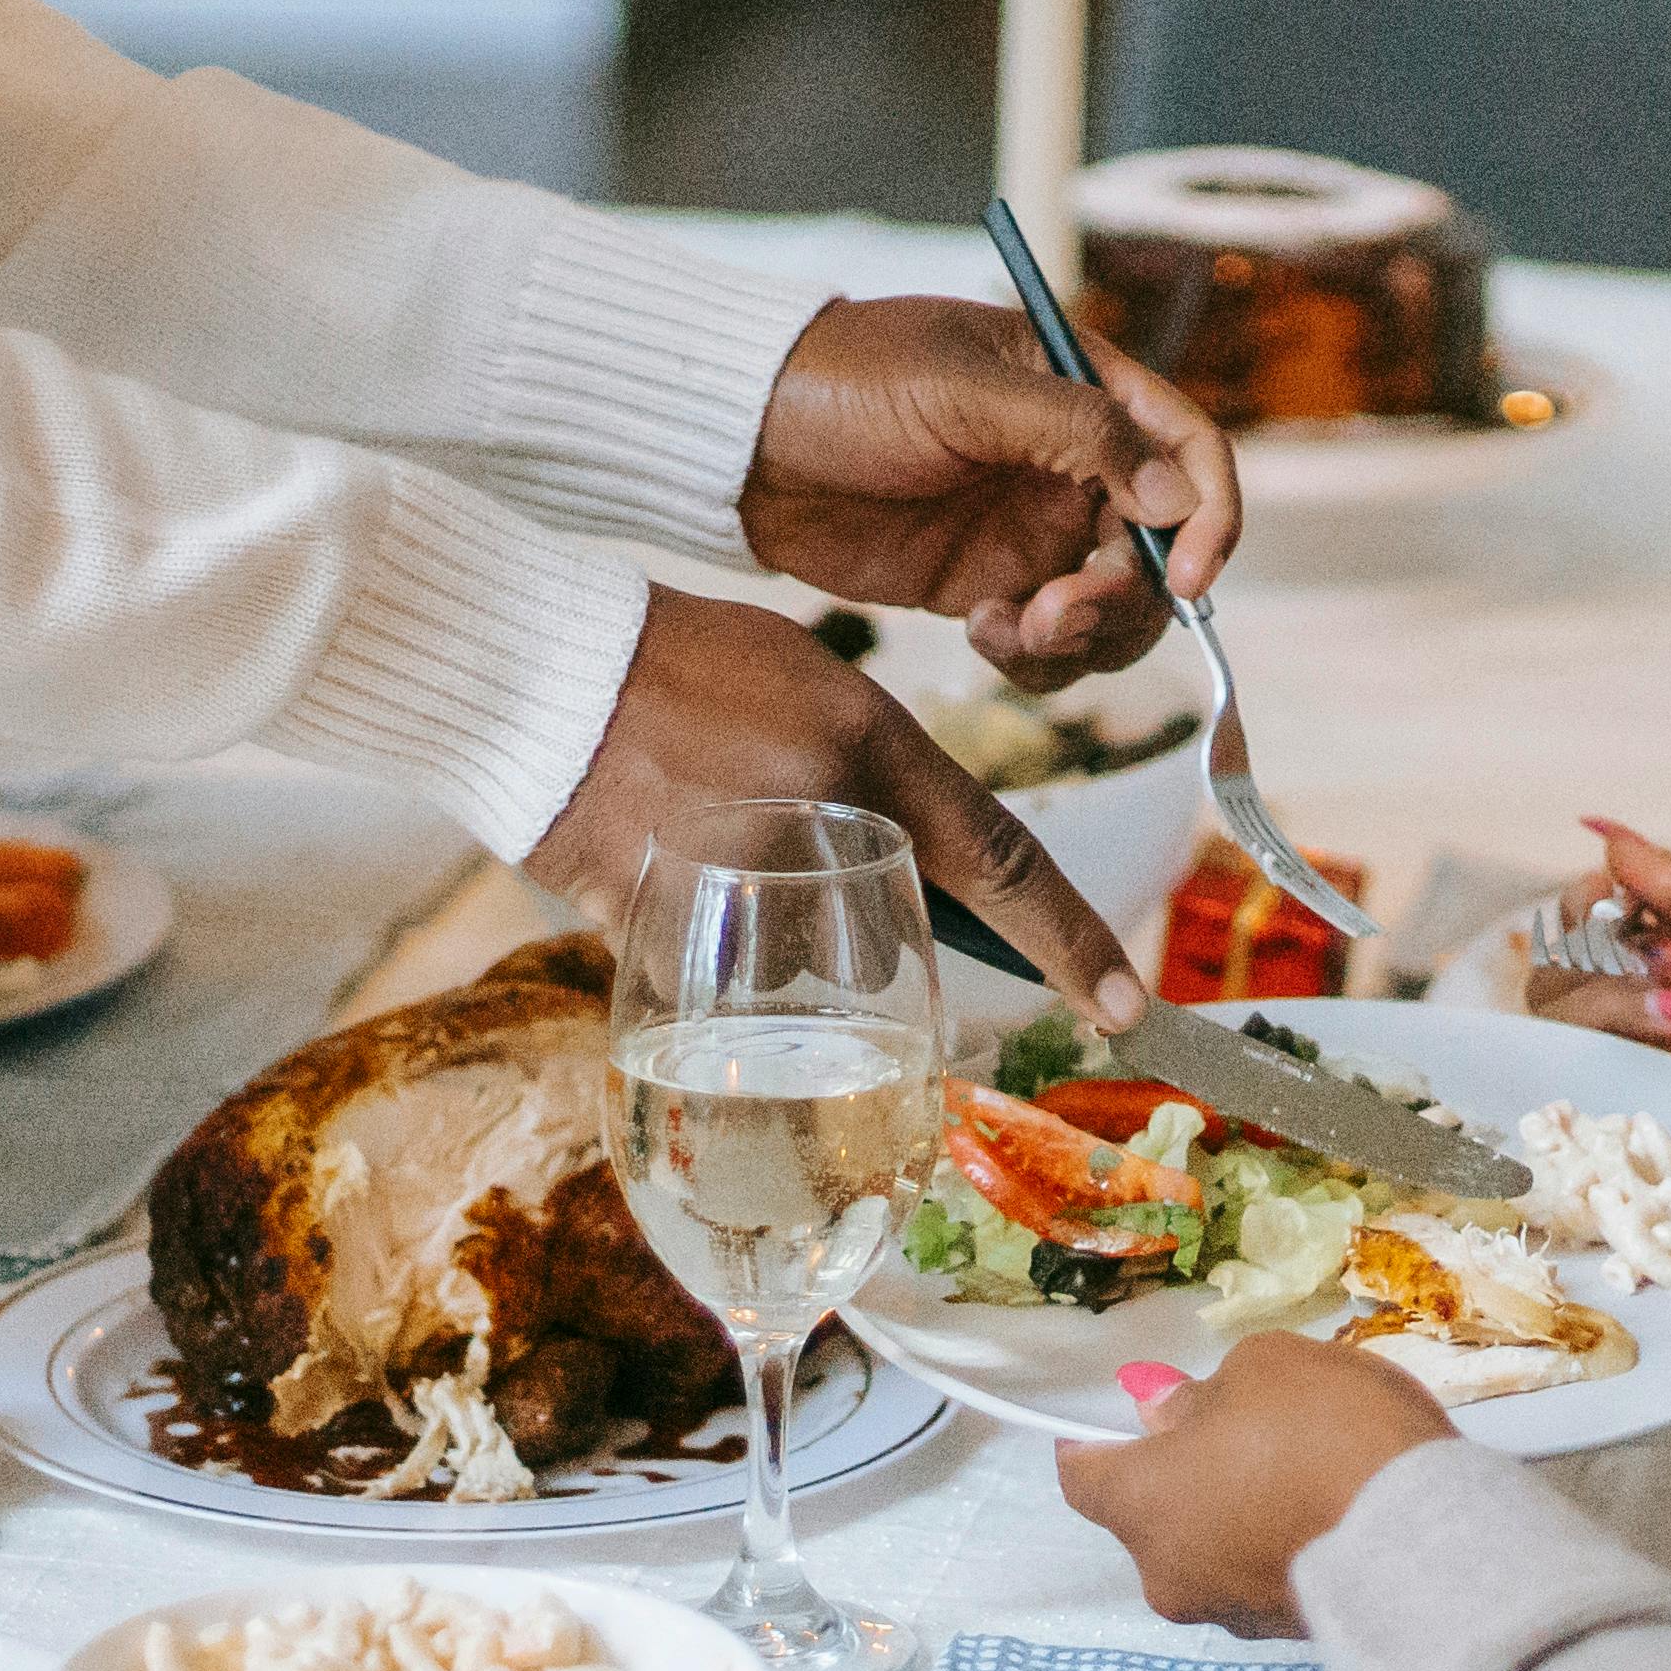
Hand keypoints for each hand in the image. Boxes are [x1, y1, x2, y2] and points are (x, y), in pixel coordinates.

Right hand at [532, 586, 1145, 1022]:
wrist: (539, 674)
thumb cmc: (682, 663)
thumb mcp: (814, 690)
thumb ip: (875, 779)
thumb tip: (908, 872)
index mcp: (869, 756)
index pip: (1002, 867)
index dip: (1073, 944)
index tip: (1131, 1006)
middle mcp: (821, 830)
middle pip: (885, 939)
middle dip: (845, 913)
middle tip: (770, 837)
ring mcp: (741, 895)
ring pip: (803, 968)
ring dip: (773, 931)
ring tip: (705, 839)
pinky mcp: (666, 944)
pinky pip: (722, 980)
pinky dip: (703, 939)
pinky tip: (662, 864)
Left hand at [742, 295, 1243, 684]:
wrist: (745, 442)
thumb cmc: (848, 381)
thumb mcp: (966, 389)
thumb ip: (1078, 434)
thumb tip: (1176, 496)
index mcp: (1087, 389)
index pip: (1189, 451)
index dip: (1210, 517)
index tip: (1186, 577)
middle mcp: (1075, 465)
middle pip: (1160, 551)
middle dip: (1124, 596)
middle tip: (1058, 611)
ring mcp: (1033, 531)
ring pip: (1112, 610)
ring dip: (1083, 635)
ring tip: (1011, 628)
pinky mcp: (989, 585)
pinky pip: (1048, 643)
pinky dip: (1033, 656)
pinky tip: (979, 630)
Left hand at [1055, 1334, 1455, 1638]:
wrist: (1429, 1539)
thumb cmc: (1326, 1434)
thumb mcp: (1264, 1370)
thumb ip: (1201, 1394)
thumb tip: (1167, 1415)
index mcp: (1141, 1506)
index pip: (1083, 1480)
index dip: (1093, 1444)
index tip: (1118, 1420)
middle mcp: (1169, 1576)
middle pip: (1153, 1519)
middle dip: (1183, 1476)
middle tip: (1238, 1432)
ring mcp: (1231, 1616)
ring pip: (1212, 1552)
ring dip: (1236, 1513)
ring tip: (1301, 1472)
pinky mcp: (1291, 1636)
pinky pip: (1266, 1576)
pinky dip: (1282, 1545)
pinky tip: (1332, 1509)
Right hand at [1529, 819, 1670, 1152]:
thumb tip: (1609, 839)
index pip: (1608, 909)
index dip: (1598, 895)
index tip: (1612, 892)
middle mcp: (1666, 988)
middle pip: (1570, 951)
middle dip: (1589, 933)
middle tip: (1630, 941)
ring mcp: (1651, 1046)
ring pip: (1562, 999)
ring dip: (1606, 983)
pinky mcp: (1646, 1094)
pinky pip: (1578, 1055)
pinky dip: (1613, 1024)